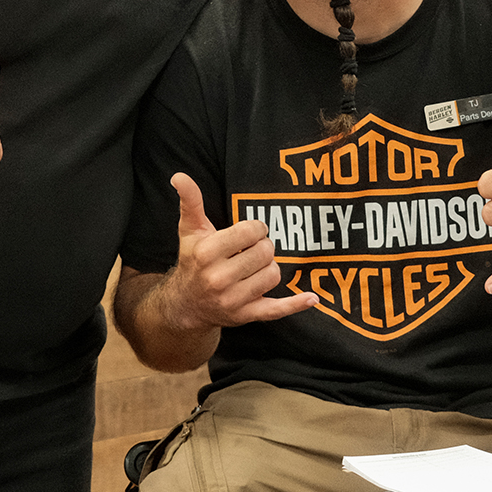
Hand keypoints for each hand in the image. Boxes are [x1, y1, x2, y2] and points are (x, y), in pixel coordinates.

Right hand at [160, 173, 318, 330]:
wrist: (186, 303)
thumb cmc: (193, 260)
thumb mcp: (190, 230)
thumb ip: (190, 201)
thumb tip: (180, 176)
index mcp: (206, 253)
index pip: (251, 231)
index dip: (255, 229)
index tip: (248, 233)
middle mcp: (218, 278)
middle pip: (265, 252)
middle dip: (262, 247)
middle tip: (249, 250)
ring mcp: (233, 300)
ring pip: (273, 274)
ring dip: (268, 267)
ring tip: (254, 267)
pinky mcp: (246, 315)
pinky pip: (276, 310)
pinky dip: (295, 304)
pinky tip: (312, 298)